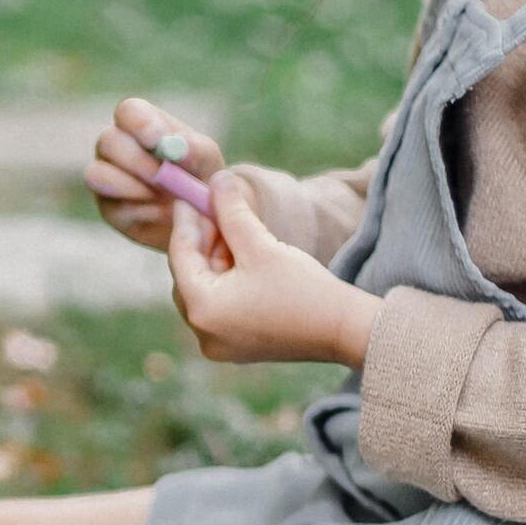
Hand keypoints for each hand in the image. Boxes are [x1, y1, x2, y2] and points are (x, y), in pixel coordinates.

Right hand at [86, 95, 221, 252]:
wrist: (199, 216)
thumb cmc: (201, 176)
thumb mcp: (207, 160)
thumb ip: (195, 150)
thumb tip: (176, 147)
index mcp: (140, 125)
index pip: (127, 111)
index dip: (138, 123)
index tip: (156, 139)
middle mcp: (116, 147)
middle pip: (108, 141)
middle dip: (135, 160)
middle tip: (160, 175)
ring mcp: (106, 177)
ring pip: (97, 174)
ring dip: (130, 185)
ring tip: (162, 196)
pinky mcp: (108, 208)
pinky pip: (111, 207)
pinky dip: (138, 210)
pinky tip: (160, 212)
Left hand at [167, 169, 384, 367]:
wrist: (344, 330)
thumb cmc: (303, 289)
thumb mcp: (261, 244)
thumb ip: (232, 211)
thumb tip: (216, 179)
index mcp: (202, 310)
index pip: (181, 256)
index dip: (186, 220)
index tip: (187, 194)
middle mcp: (203, 333)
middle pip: (190, 274)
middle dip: (202, 239)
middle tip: (213, 207)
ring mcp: (220, 343)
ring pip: (206, 288)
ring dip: (216, 257)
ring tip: (234, 228)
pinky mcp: (238, 344)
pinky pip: (221, 304)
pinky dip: (228, 278)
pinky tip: (244, 254)